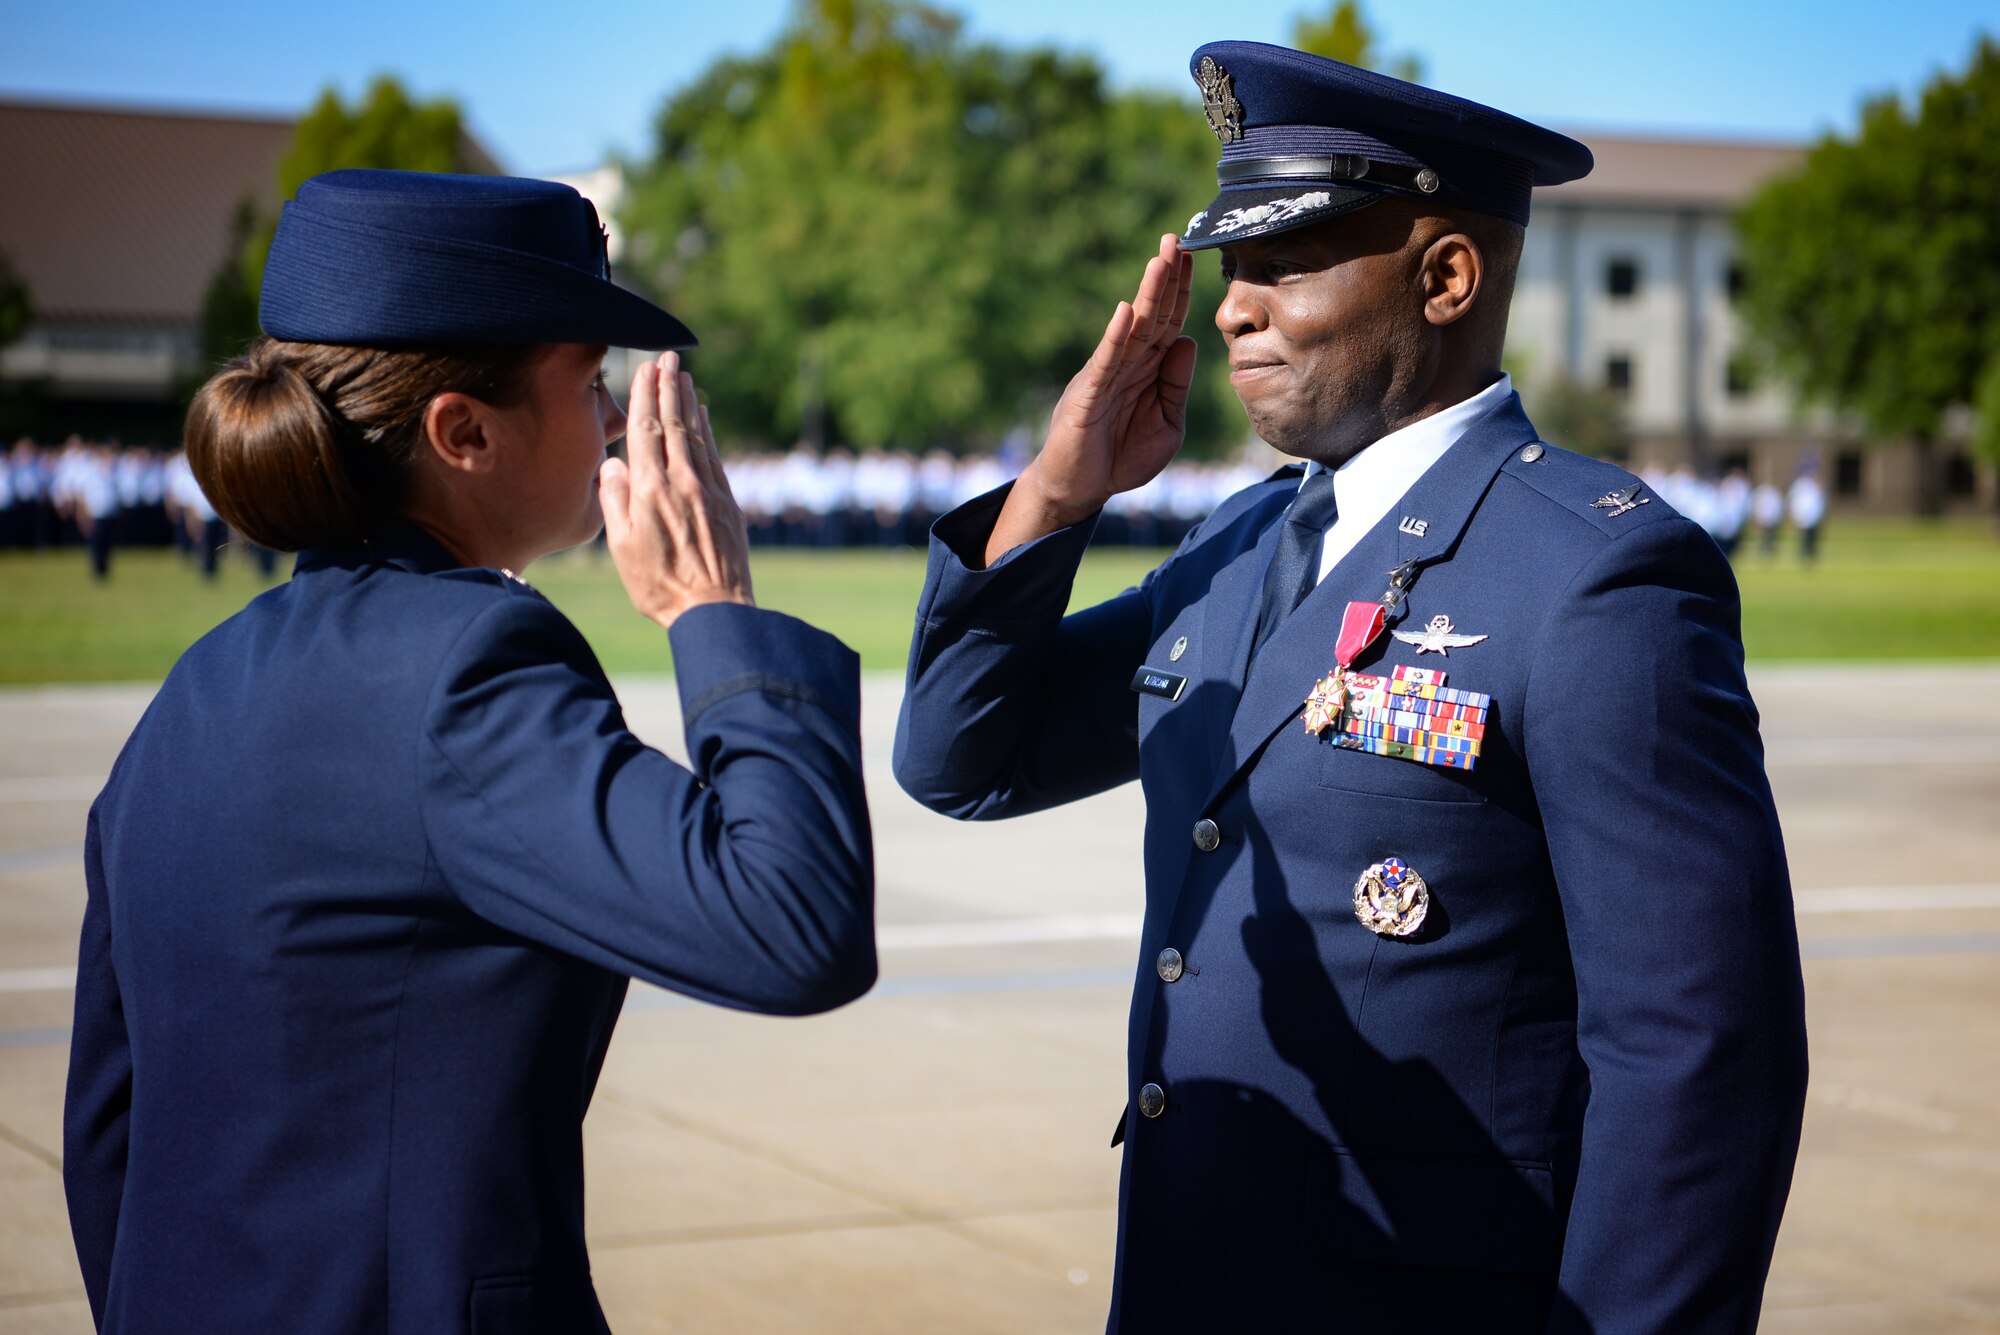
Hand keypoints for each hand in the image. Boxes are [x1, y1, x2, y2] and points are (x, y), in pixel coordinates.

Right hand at [599, 351, 754, 630]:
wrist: (714, 610)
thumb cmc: (659, 586)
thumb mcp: (622, 547)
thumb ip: (615, 500)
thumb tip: (613, 464)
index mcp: (649, 491)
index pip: (645, 431)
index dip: (644, 397)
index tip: (644, 368)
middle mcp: (681, 482)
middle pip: (673, 423)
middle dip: (668, 387)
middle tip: (667, 357)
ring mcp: (708, 490)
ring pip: (696, 435)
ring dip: (689, 402)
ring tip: (684, 375)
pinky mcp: (728, 503)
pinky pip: (715, 455)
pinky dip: (708, 431)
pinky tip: (703, 415)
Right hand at [985, 233, 1196, 564]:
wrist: (1080, 489)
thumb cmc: (1121, 457)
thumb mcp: (1167, 424)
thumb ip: (1176, 386)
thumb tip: (1187, 342)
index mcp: (1148, 369)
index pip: (1169, 322)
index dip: (1181, 291)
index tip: (1192, 256)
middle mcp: (1127, 364)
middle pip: (1152, 314)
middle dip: (1166, 278)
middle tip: (1177, 238)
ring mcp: (1107, 376)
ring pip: (1132, 329)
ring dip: (1147, 294)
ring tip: (1160, 260)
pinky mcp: (1088, 395)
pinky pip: (1106, 362)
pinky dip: (1116, 337)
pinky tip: (1127, 311)